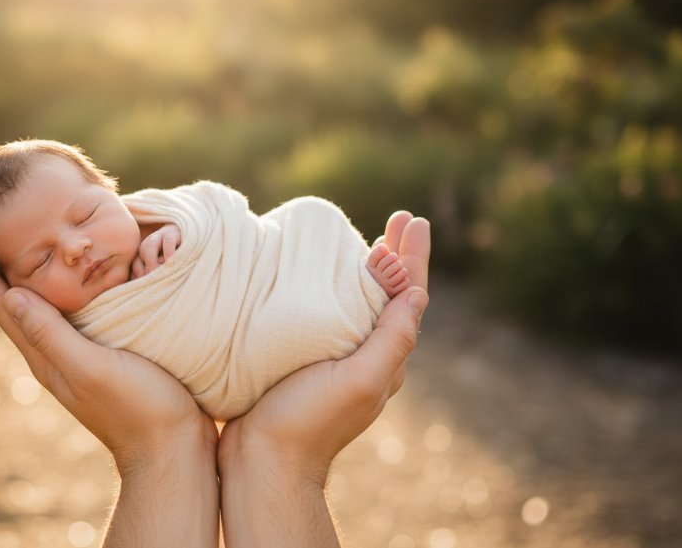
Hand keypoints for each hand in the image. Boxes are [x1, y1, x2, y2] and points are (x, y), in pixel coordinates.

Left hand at [0, 231, 217, 546]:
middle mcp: (54, 353)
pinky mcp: (104, 355)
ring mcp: (77, 356)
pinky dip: (59, 288)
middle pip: (12, 302)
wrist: (172, 448)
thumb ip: (52, 335)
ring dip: (21, 276)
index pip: (1, 304)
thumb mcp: (92, 369)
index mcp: (45, 355)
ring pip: (39, 307)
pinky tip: (69, 280)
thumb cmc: (137, 408)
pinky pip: (69, 313)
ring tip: (9, 249)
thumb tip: (11, 295)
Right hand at [218, 212, 429, 546]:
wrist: (263, 461)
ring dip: (369, 269)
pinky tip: (321, 279)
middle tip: (399, 219)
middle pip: (391, 295)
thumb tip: (418, 294)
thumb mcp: (359, 380)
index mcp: (385, 358)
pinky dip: (336, 289)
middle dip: (397, 255)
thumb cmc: (308, 421)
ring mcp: (338, 360)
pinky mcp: (308, 362)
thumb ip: (391, 340)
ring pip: (362, 304)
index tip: (411, 221)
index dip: (412, 257)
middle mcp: (367, 357)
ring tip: (370, 240)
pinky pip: (332, 316)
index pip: (409, 297)